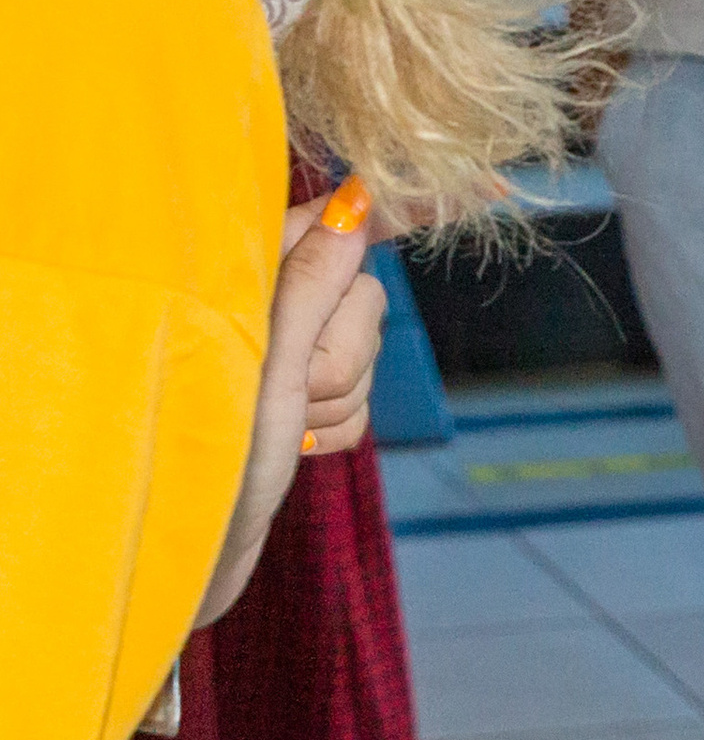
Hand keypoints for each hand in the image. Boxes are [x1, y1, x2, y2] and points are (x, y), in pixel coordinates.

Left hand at [197, 182, 384, 622]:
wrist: (180, 558)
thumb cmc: (201, 464)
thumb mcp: (263, 369)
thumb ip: (309, 287)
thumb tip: (357, 207)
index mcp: (240, 275)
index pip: (336, 220)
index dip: (401, 202)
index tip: (487, 182)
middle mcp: (258, 305)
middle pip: (361, 297)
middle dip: (342, 354)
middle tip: (292, 396)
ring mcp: (278, 355)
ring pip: (363, 354)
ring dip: (335, 401)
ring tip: (281, 431)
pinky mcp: (295, 400)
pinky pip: (357, 400)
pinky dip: (334, 430)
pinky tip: (293, 450)